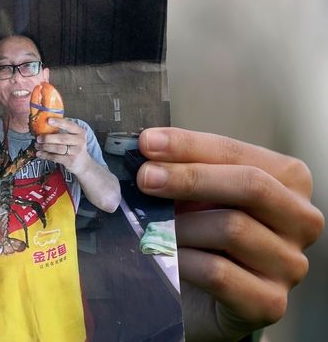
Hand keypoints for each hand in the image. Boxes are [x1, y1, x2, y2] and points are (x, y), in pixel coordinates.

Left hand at [35, 117, 90, 173]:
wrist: (83, 163)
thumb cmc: (74, 146)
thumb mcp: (73, 137)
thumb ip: (63, 131)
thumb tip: (44, 124)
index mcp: (80, 132)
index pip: (69, 125)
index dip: (59, 122)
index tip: (48, 120)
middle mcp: (80, 141)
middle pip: (62, 138)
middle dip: (48, 138)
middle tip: (38, 138)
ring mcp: (76, 152)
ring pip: (58, 148)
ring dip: (45, 147)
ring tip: (37, 146)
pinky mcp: (70, 161)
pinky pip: (55, 157)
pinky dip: (46, 155)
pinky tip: (39, 153)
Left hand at [137, 127, 323, 341]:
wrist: (204, 300)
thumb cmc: (205, 238)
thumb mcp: (198, 197)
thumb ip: (184, 170)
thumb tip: (147, 150)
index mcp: (288, 182)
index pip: (238, 153)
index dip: (190, 145)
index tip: (147, 143)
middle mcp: (301, 220)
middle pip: (251, 186)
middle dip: (190, 178)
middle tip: (145, 178)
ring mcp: (291, 264)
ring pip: (233, 229)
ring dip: (181, 225)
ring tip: (152, 228)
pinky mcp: (270, 302)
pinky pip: (219, 273)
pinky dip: (183, 260)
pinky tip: (163, 256)